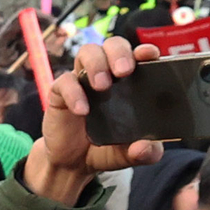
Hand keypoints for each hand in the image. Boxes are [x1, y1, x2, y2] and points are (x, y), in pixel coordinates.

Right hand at [17, 17, 161, 202]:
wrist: (73, 164)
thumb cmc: (105, 149)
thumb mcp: (130, 154)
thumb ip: (145, 152)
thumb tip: (147, 148)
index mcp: (130, 82)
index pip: (139, 57)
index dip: (144, 51)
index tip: (148, 54)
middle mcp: (107, 74)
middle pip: (113, 45)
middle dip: (119, 52)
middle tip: (124, 71)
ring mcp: (83, 80)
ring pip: (88, 52)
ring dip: (96, 64)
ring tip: (102, 86)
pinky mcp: (61, 92)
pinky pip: (65, 81)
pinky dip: (74, 93)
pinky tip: (82, 110)